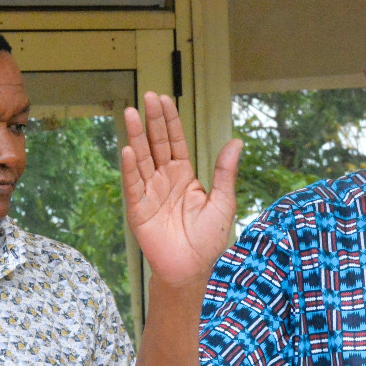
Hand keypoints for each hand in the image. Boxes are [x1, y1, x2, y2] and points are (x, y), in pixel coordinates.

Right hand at [121, 92, 242, 285]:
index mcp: (184, 175)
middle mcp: (164, 179)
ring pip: (142, 159)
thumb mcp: (223, 201)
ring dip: (136, 136)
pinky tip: (128, 150)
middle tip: (147, 96)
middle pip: (156, 144)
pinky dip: (130, 168)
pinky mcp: (138, 209)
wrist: (192, 269)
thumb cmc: (208, 239)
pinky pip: (133, 185)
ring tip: (130, 114)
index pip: (174, 141)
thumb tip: (237, 141)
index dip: (169, 120)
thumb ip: (225, 172)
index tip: (164, 99)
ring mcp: (150, 192)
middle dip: (152, 120)